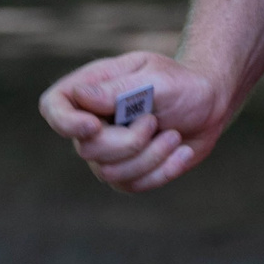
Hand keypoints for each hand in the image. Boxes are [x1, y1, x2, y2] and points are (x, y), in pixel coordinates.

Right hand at [39, 53, 231, 192]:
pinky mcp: (127, 173)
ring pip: (109, 173)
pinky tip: (181, 152)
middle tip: (155, 122)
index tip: (94, 126)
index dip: (64, 122)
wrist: (210, 106)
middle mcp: (92, 122)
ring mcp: (107, 151)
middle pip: (87, 148)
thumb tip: (79, 96)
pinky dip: (162, 170)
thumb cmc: (182, 84)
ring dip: (150, 157)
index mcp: (92, 88)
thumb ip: (120, 89)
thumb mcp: (157, 78)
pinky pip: (133, 185)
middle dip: (128, 142)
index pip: (53, 106)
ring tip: (174, 136)